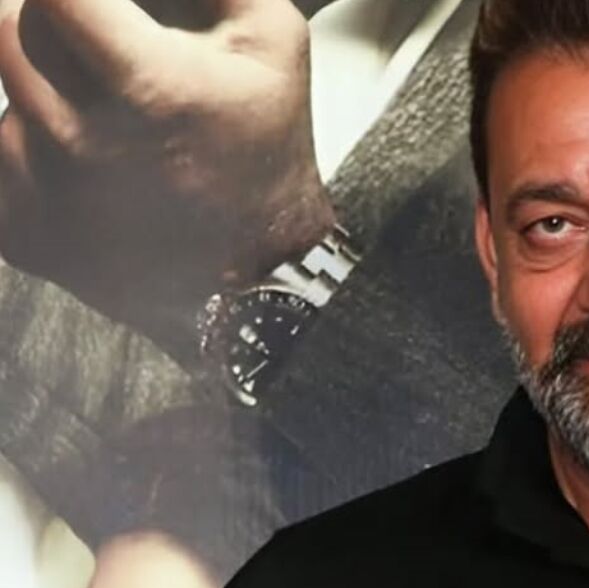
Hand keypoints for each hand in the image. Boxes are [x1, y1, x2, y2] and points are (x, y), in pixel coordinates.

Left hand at [0, 0, 334, 348]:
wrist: (259, 271)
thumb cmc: (268, 150)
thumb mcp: (273, 39)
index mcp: (147, 86)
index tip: (91, 4)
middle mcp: (81, 140)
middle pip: (9, 25)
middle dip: (54, 23)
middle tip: (102, 47)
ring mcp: (40, 191)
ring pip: (4, 91)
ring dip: (44, 87)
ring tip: (111, 118)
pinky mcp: (17, 232)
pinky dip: (32, 148)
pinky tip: (90, 165)